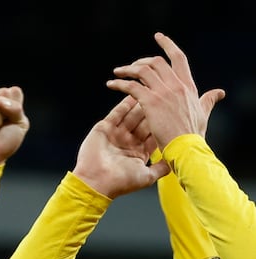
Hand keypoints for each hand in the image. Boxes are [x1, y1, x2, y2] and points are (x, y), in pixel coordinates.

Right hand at [72, 96, 167, 199]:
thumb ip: (161, 168)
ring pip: (133, 114)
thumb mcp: (146, 177)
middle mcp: (129, 142)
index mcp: (139, 152)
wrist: (94, 182)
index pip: (155, 132)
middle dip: (155, 109)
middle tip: (166, 95)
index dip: (164, 121)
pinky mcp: (105, 129)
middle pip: (145, 121)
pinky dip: (125, 102)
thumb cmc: (119, 182)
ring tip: (153, 90)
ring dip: (142, 102)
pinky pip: (117, 112)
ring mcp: (117, 135)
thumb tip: (176, 163)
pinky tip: (134, 92)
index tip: (175, 110)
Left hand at [107, 32, 224, 151]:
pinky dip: (120, 83)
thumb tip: (219, 93)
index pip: (178, 58)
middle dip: (142, 60)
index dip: (168, 46)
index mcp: (188, 86)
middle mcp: (176, 85)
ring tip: (117, 72)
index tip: (159, 38)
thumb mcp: (203, 113)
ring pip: (143, 70)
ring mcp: (163, 92)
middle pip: (157, 62)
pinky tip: (111, 84)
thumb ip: (208, 100)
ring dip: (128, 69)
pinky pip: (131, 86)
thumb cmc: (193, 136)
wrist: (187, 148)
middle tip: (131, 66)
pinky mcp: (151, 102)